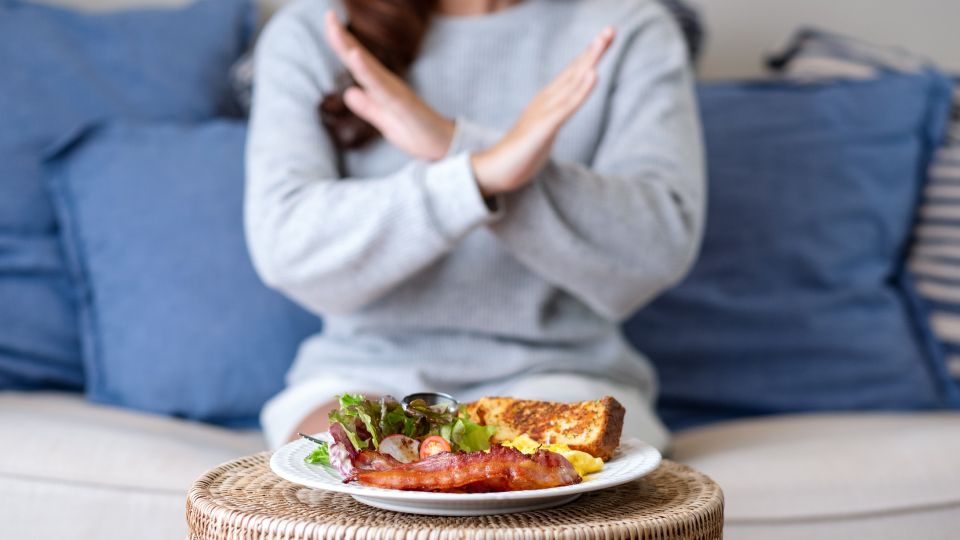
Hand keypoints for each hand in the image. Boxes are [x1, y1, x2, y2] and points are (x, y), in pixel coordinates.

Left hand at [324, 11, 454, 160]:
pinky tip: (355, 57)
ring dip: (351, 48)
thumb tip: (349, 93)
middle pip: (360, 58)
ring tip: (335, 29)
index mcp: (381, 88)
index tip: (329, 21)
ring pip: (368, 68)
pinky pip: (382, 85)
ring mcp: (396, 92)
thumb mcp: (384, 121)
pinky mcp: (402, 103)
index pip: (357, 63)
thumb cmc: (417, 133)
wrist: (442, 146)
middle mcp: (388, 84)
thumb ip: (367, 107)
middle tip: (328, 14)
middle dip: (342, 37)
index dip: (341, 43)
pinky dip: (367, 71)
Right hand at [472, 27, 615, 196]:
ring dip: (589, 62)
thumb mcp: (543, 133)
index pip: (572, 76)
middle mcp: (545, 101)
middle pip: (573, 72)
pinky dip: (581, 90)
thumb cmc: (520, 154)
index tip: (606, 38)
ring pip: (571, 83)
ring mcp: (543, 113)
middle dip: (593, 51)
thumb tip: (562, 113)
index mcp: (546, 103)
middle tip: (611, 30)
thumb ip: (552, 121)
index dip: (589, 57)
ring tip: (603, 41)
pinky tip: (592, 74)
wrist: (494, 170)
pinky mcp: (543, 128)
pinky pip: (566, 106)